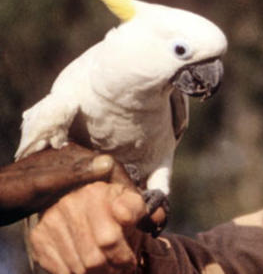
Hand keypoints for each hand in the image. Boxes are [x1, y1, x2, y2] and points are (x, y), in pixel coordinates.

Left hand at [0, 143, 127, 225]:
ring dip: (114, 198)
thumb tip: (109, 163)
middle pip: (109, 175)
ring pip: (101, 185)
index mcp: (75, 156)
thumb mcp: (45, 182)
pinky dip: (100, 203)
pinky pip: (89, 193)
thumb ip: (76, 172)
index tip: (139, 204)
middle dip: (125, 192)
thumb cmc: (14, 190)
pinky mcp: (62, 187)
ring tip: (125, 216)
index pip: (111, 166)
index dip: (128, 184)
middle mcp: (75, 162)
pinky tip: (103, 216)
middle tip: (137, 213)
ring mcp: (69, 174)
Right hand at [29, 181, 147, 273]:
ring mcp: (52, 220)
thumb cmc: (116, 206)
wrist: (83, 198)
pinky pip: (61, 271)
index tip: (131, 262)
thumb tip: (132, 216)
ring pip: (78, 268)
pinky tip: (88, 269)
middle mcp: (70, 203)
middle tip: (121, 271)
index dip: (124, 257)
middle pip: (94, 259)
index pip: (110, 240)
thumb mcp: (134, 204)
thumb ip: (143, 211)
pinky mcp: (39, 236)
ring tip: (108, 270)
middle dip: (112, 271)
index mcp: (97, 193)